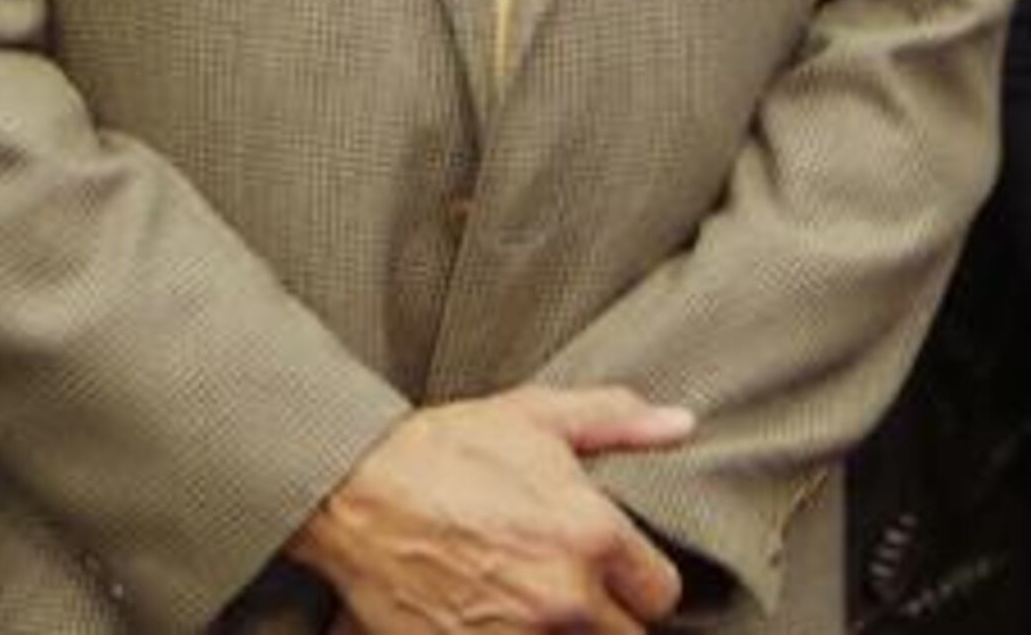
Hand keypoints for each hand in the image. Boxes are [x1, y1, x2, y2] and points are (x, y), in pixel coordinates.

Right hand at [289, 383, 695, 631]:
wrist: (349, 490)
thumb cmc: (441, 449)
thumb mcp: (531, 416)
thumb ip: (615, 421)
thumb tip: (681, 424)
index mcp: (591, 535)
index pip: (661, 593)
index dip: (637, 581)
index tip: (611, 571)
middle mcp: (564, 596)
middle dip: (606, 617)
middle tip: (569, 590)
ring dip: (563, 633)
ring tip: (531, 606)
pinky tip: (497, 620)